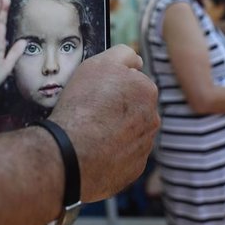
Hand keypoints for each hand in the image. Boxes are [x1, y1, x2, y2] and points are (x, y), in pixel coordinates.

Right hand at [50, 44, 159, 201]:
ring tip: (89, 133)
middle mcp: (152, 119)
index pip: (133, 82)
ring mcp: (144, 147)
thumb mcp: (100, 63)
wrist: (72, 154)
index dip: (113, 85)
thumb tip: (136, 60)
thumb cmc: (84, 106)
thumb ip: (123, 54)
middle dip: (117, 109)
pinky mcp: (133, 170)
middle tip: (92, 112)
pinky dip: (110, 153)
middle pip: (133, 108)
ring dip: (114, 131)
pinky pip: (123, 157)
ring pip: (129, 133)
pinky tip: (93, 150)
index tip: (97, 92)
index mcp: (147, 91)